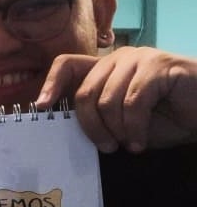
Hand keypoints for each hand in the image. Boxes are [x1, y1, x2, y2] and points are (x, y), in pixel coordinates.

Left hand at [37, 47, 196, 152]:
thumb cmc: (166, 119)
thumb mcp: (123, 121)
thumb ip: (97, 114)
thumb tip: (61, 122)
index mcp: (104, 68)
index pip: (66, 64)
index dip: (50, 84)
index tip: (41, 107)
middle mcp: (118, 59)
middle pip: (84, 92)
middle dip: (91, 126)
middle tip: (107, 148)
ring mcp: (139, 59)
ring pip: (107, 100)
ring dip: (117, 130)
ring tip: (130, 144)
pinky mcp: (159, 66)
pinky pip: (133, 102)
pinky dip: (135, 128)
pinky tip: (140, 142)